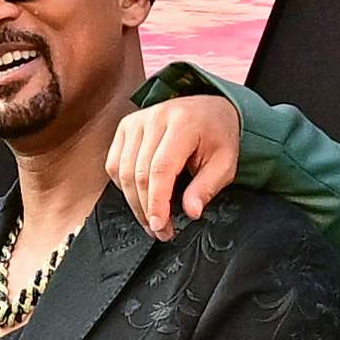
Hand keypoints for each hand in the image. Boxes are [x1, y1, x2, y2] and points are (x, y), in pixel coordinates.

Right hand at [107, 89, 241, 240]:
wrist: (210, 109)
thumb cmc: (217, 136)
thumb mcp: (224, 163)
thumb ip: (207, 187)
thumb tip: (191, 212)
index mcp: (183, 123)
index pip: (161, 169)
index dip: (157, 202)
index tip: (160, 226)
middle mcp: (156, 117)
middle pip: (139, 173)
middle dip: (147, 209)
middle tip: (160, 230)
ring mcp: (137, 121)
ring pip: (124, 171)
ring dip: (134, 202)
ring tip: (150, 220)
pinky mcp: (126, 127)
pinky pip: (114, 164)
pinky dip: (123, 186)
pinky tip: (139, 196)